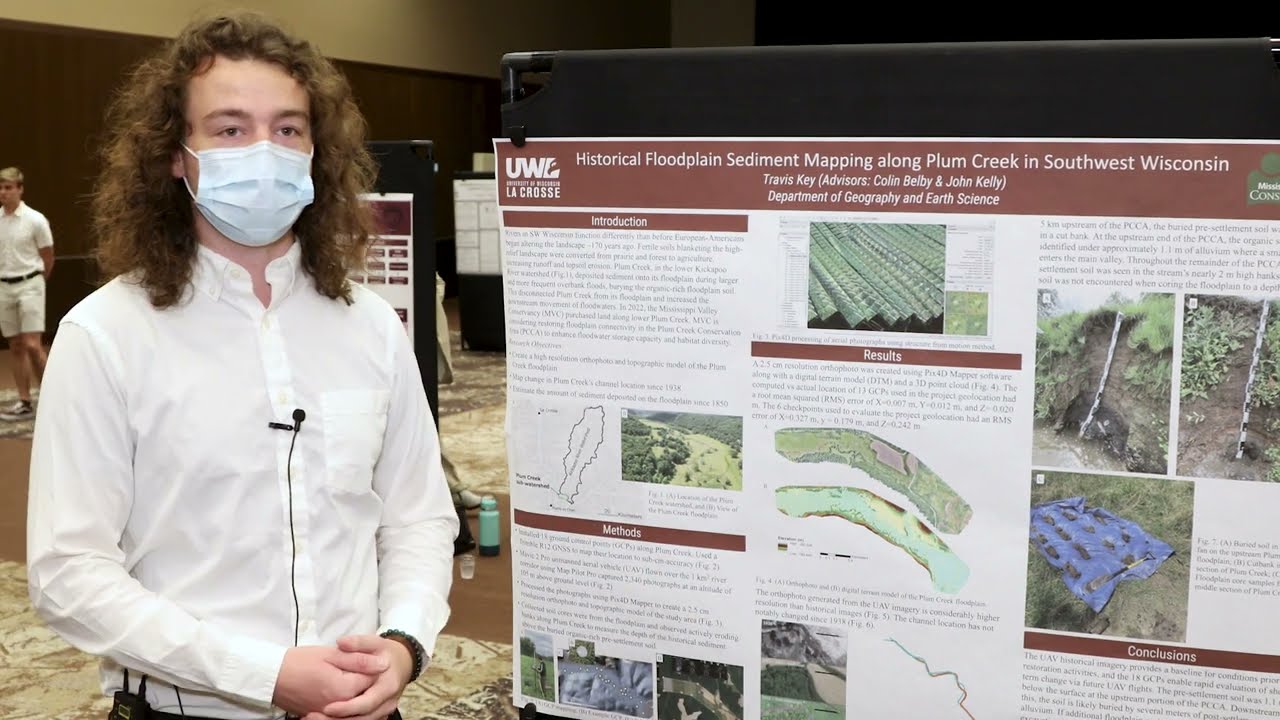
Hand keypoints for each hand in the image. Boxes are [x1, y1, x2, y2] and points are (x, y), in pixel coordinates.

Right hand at [271, 645, 387, 716]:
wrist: (272, 676)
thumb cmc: (299, 661)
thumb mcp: (332, 654)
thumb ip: (359, 660)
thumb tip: (383, 664)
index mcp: (344, 688)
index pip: (372, 680)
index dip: (375, 668)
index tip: (374, 659)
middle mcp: (338, 706)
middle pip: (366, 699)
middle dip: (371, 685)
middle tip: (368, 672)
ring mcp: (328, 713)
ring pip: (356, 712)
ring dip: (363, 701)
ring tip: (361, 686)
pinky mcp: (320, 715)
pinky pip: (342, 718)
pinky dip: (350, 711)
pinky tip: (351, 700)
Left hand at [306, 634, 412, 719]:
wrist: (402, 662)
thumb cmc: (385, 653)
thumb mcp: (374, 643)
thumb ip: (358, 642)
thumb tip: (342, 642)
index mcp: (387, 686)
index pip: (367, 703)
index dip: (347, 708)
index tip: (327, 708)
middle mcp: (387, 702)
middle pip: (362, 718)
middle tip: (313, 716)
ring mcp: (384, 710)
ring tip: (314, 718)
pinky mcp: (378, 714)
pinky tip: (325, 717)